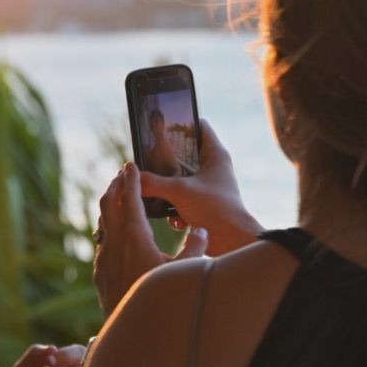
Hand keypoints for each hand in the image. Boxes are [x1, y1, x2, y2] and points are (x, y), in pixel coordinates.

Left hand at [93, 163, 208, 314]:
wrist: (135, 337)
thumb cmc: (163, 303)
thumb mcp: (186, 272)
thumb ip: (195, 246)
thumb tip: (201, 230)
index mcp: (135, 237)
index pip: (129, 199)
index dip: (130, 180)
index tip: (129, 165)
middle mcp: (114, 244)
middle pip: (108, 205)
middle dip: (114, 186)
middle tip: (121, 175)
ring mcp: (103, 259)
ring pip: (102, 224)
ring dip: (109, 208)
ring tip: (117, 200)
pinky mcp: (100, 275)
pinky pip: (102, 244)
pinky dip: (108, 230)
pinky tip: (115, 237)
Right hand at [141, 119, 261, 255]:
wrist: (233, 242)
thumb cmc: (216, 209)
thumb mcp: (180, 191)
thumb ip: (154, 183)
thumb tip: (133, 179)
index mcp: (214, 155)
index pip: (198, 126)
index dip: (180, 123)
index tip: (160, 127)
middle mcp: (212, 168)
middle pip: (182, 155)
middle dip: (164, 162)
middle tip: (146, 163)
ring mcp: (207, 187)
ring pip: (178, 180)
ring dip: (166, 189)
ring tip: (156, 194)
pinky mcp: (202, 205)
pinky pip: (180, 200)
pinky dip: (174, 209)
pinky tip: (175, 219)